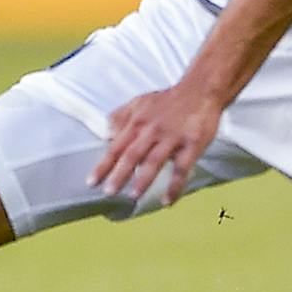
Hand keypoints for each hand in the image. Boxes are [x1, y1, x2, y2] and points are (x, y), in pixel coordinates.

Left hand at [91, 81, 224, 206]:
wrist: (200, 90)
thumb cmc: (168, 100)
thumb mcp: (140, 102)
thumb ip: (121, 117)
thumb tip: (106, 134)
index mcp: (138, 122)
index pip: (116, 147)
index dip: (103, 165)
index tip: (91, 182)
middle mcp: (152, 130)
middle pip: (132, 154)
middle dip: (119, 174)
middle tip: (109, 192)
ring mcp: (172, 138)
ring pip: (155, 160)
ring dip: (143, 179)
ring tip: (133, 195)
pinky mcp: (191, 144)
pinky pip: (182, 168)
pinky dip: (175, 186)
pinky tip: (167, 201)